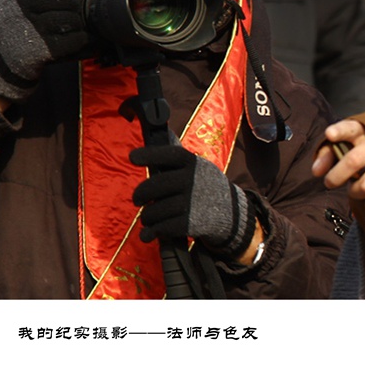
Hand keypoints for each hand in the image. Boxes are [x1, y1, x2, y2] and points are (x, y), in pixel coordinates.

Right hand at [0, 0, 87, 101]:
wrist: (0, 64)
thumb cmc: (15, 29)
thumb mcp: (18, 6)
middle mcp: (22, 7)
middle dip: (74, 4)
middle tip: (73, 10)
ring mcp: (33, 28)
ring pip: (72, 18)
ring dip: (78, 24)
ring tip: (72, 27)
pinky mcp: (44, 48)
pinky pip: (76, 38)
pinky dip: (80, 39)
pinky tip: (76, 39)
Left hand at [131, 145, 256, 258]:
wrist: (232, 214)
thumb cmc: (207, 186)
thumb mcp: (199, 167)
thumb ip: (180, 156)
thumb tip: (164, 131)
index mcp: (194, 163)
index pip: (170, 154)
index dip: (150, 154)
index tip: (132, 157)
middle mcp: (193, 180)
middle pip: (156, 184)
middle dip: (140, 193)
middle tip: (137, 199)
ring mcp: (192, 202)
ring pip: (156, 209)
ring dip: (147, 216)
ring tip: (147, 217)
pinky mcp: (190, 223)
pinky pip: (162, 227)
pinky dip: (151, 232)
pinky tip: (148, 233)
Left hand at [312, 119, 364, 206]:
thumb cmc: (360, 144)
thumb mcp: (343, 142)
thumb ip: (327, 154)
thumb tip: (316, 172)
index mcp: (360, 130)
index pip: (349, 128)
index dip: (339, 131)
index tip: (329, 134)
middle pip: (353, 162)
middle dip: (336, 177)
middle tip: (329, 183)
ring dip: (354, 192)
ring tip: (352, 189)